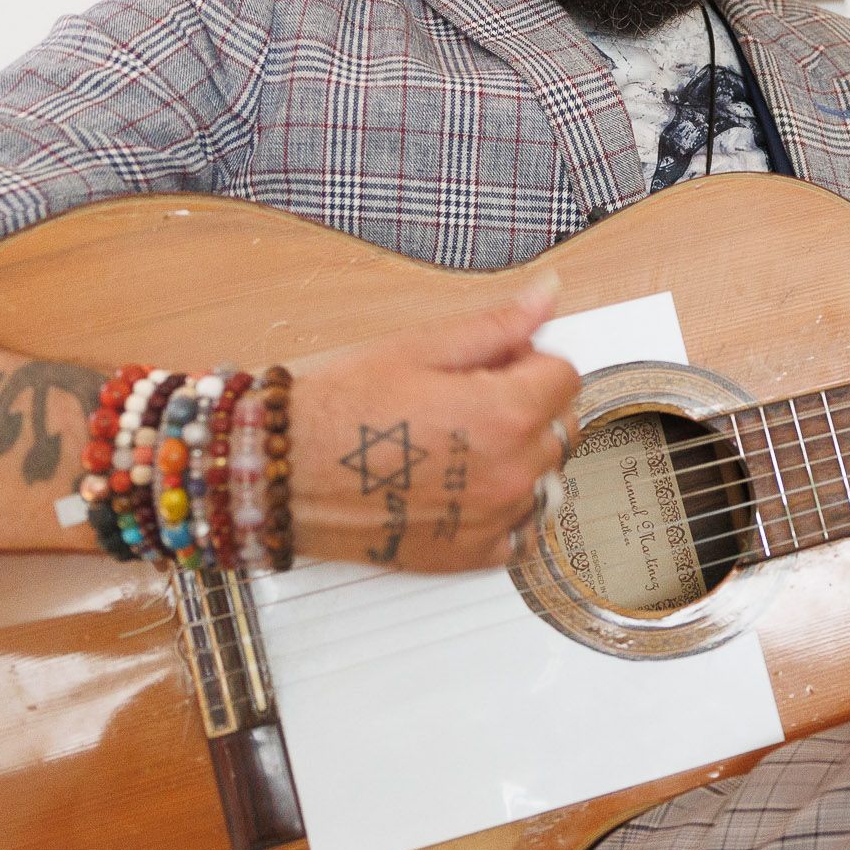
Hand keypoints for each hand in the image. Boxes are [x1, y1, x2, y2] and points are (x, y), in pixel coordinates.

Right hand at [286, 275, 581, 572]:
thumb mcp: (420, 349)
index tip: (492, 367)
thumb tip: (548, 293)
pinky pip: (521, 530)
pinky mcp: (473, 556)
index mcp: (505, 414)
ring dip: (518, 457)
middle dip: (527, 406)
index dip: (529, 362)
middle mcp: (510, 472)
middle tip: (467, 401)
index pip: (565, 376)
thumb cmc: (340, 408)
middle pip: (559, 426)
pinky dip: (503, 508)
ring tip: (458, 445)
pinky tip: (460, 487)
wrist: (284, 473)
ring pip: (544, 477)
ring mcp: (495, 519)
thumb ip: (497, 326)